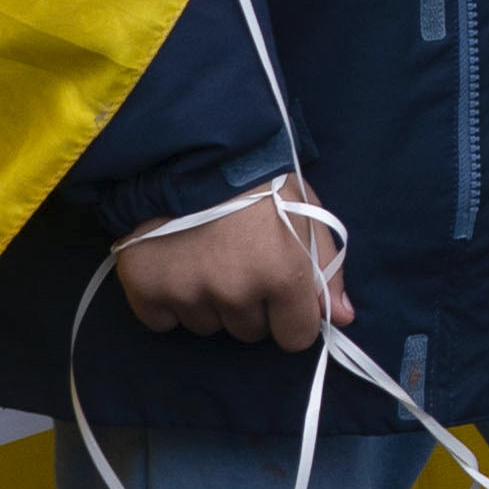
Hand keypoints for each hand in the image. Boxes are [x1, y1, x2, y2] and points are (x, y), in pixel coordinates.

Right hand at [114, 175, 349, 351]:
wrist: (187, 152)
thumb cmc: (259, 180)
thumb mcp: (306, 212)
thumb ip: (326, 268)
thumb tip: (343, 317)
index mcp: (282, 274)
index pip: (296, 337)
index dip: (291, 317)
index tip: (282, 297)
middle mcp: (236, 292)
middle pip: (250, 331)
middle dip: (250, 304)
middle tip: (239, 261)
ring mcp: (188, 295)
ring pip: (208, 326)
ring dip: (210, 302)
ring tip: (205, 255)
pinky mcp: (146, 294)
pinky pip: (164, 321)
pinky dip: (168, 301)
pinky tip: (174, 265)